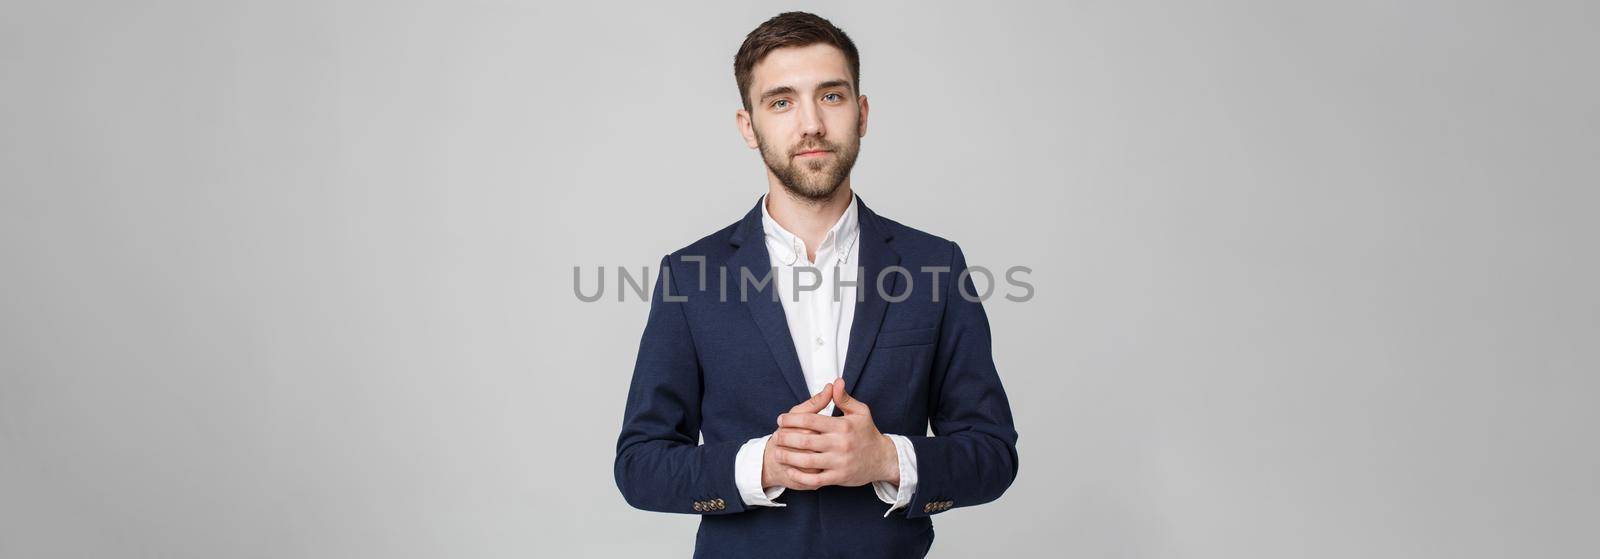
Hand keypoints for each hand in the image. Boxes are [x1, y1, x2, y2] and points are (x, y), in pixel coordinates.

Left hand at [771, 379, 898, 489]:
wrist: (882, 459)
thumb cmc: (868, 434)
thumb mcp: (860, 411)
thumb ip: (844, 398)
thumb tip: (834, 383)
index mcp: (843, 426)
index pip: (811, 419)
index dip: (792, 419)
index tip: (781, 420)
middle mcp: (840, 444)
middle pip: (805, 440)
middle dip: (786, 438)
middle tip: (775, 436)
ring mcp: (839, 462)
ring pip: (807, 461)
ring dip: (788, 457)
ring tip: (777, 452)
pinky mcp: (839, 477)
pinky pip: (815, 479)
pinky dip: (800, 476)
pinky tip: (790, 470)